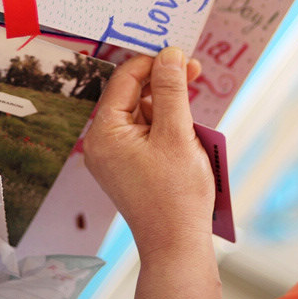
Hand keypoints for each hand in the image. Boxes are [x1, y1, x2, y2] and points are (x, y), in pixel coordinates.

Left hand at [83, 48, 213, 255]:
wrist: (176, 244)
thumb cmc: (176, 193)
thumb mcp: (176, 133)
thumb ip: (171, 89)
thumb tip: (170, 54)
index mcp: (104, 132)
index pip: (125, 79)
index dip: (154, 63)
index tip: (183, 55)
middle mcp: (102, 142)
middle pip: (132, 95)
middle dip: (164, 84)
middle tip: (195, 71)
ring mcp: (114, 156)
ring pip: (142, 113)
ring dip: (169, 106)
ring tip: (194, 117)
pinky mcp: (128, 167)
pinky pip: (146, 134)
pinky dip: (167, 126)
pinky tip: (187, 132)